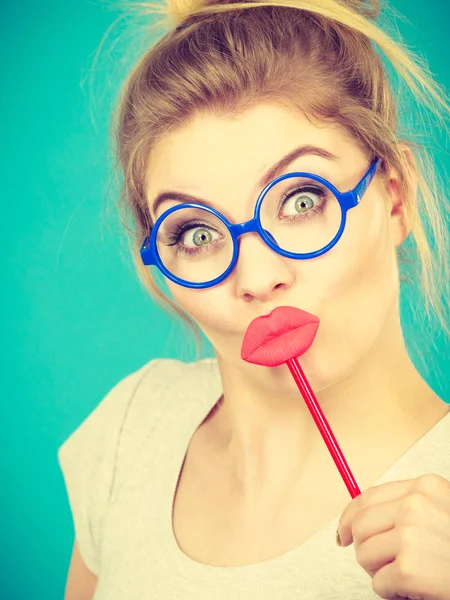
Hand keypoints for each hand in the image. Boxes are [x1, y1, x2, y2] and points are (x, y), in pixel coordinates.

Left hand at [337, 474, 449, 599]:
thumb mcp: (442, 511)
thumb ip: (409, 508)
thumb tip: (359, 521)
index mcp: (425, 487)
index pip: (367, 497)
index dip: (348, 517)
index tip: (342, 533)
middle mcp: (415, 505)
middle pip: (360, 526)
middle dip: (364, 549)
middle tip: (382, 565)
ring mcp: (411, 535)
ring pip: (364, 554)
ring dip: (379, 572)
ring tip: (405, 576)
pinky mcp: (409, 568)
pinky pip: (378, 583)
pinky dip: (391, 592)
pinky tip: (414, 589)